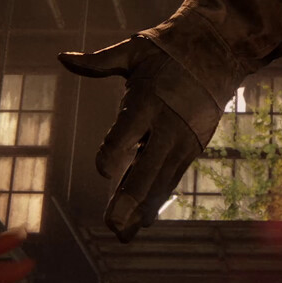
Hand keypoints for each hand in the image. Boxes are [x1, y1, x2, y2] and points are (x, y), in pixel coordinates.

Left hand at [59, 36, 209, 242]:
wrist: (219, 50)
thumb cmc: (168, 50)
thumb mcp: (134, 50)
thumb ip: (98, 62)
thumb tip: (62, 57)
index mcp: (148, 100)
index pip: (126, 135)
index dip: (111, 155)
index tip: (103, 170)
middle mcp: (167, 125)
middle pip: (147, 168)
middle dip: (130, 198)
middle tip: (112, 223)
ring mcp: (183, 139)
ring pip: (161, 180)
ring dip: (142, 208)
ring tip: (124, 233)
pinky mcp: (193, 147)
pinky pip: (172, 177)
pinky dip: (157, 199)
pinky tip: (142, 219)